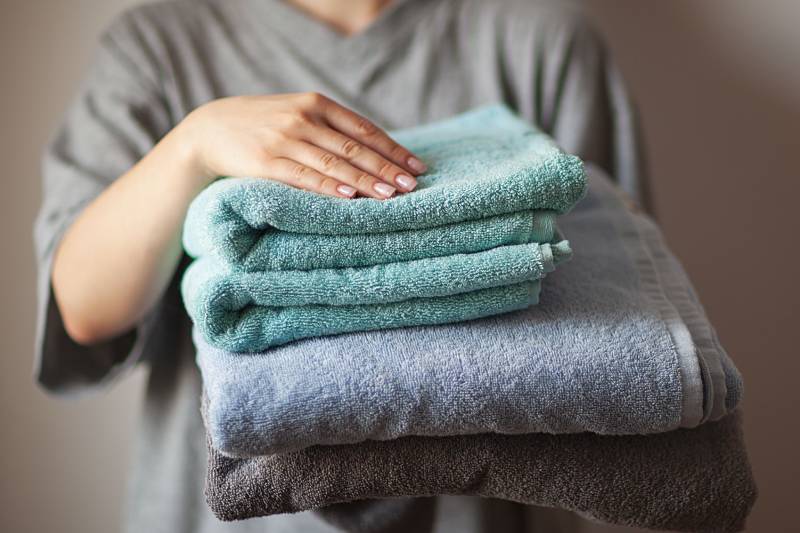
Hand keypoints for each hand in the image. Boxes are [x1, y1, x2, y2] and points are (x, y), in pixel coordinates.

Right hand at [180, 92, 426, 198]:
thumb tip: (374, 153)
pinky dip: (329, 186)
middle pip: (354, 146)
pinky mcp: (266, 162)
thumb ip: (330, 128)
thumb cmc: (263, 125)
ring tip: (390, 194)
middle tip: (412, 184)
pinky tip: (350, 196)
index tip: (416, 166)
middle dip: (386, 167)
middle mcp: (304, 118)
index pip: (364, 128)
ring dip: (365, 180)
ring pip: (334, 162)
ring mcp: (284, 139)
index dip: (392, 149)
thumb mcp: (298, 114)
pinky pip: (304, 176)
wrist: (209, 129)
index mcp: (317, 104)